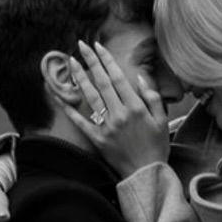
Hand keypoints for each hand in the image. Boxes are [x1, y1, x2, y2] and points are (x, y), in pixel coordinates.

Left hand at [61, 39, 170, 177]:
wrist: (147, 176)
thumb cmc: (156, 148)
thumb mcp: (162, 120)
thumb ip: (152, 97)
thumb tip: (140, 78)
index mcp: (136, 107)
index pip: (118, 77)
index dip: (107, 60)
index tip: (98, 46)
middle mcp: (120, 114)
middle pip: (102, 82)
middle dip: (91, 61)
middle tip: (81, 45)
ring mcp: (107, 127)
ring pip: (90, 97)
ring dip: (79, 78)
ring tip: (71, 62)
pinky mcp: (98, 140)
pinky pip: (80, 122)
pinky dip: (68, 109)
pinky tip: (59, 96)